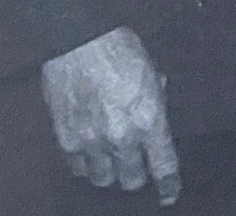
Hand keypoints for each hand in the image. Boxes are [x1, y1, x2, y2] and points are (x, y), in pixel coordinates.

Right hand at [40, 27, 179, 205]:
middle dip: (136, 175)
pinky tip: (89, 150)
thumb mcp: (153, 73)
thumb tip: (155, 115)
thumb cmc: (121, 50)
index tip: (169, 195)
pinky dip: (85, 163)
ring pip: (103, 179)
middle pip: (131, 181)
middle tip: (136, 166)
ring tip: (110, 157)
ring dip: (109, 170)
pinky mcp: (66, 140)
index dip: (168, 186)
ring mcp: (91, 142)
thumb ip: (156, 101)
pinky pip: (78, 168)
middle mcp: (122, 137)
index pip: (163, 166)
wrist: (79, 41)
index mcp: (150, 120)